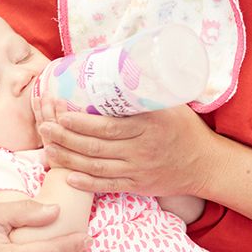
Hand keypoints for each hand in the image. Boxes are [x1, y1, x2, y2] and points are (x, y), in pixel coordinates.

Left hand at [38, 103, 220, 198]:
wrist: (205, 164)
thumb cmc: (186, 128)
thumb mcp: (171, 103)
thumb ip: (146, 92)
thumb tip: (121, 65)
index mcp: (149, 125)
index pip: (109, 126)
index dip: (82, 122)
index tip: (62, 113)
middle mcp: (142, 149)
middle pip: (96, 146)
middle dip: (66, 137)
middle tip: (45, 128)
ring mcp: (139, 170)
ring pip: (96, 167)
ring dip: (69, 158)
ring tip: (48, 149)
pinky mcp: (138, 185)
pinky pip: (107, 185)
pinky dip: (86, 182)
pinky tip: (68, 176)